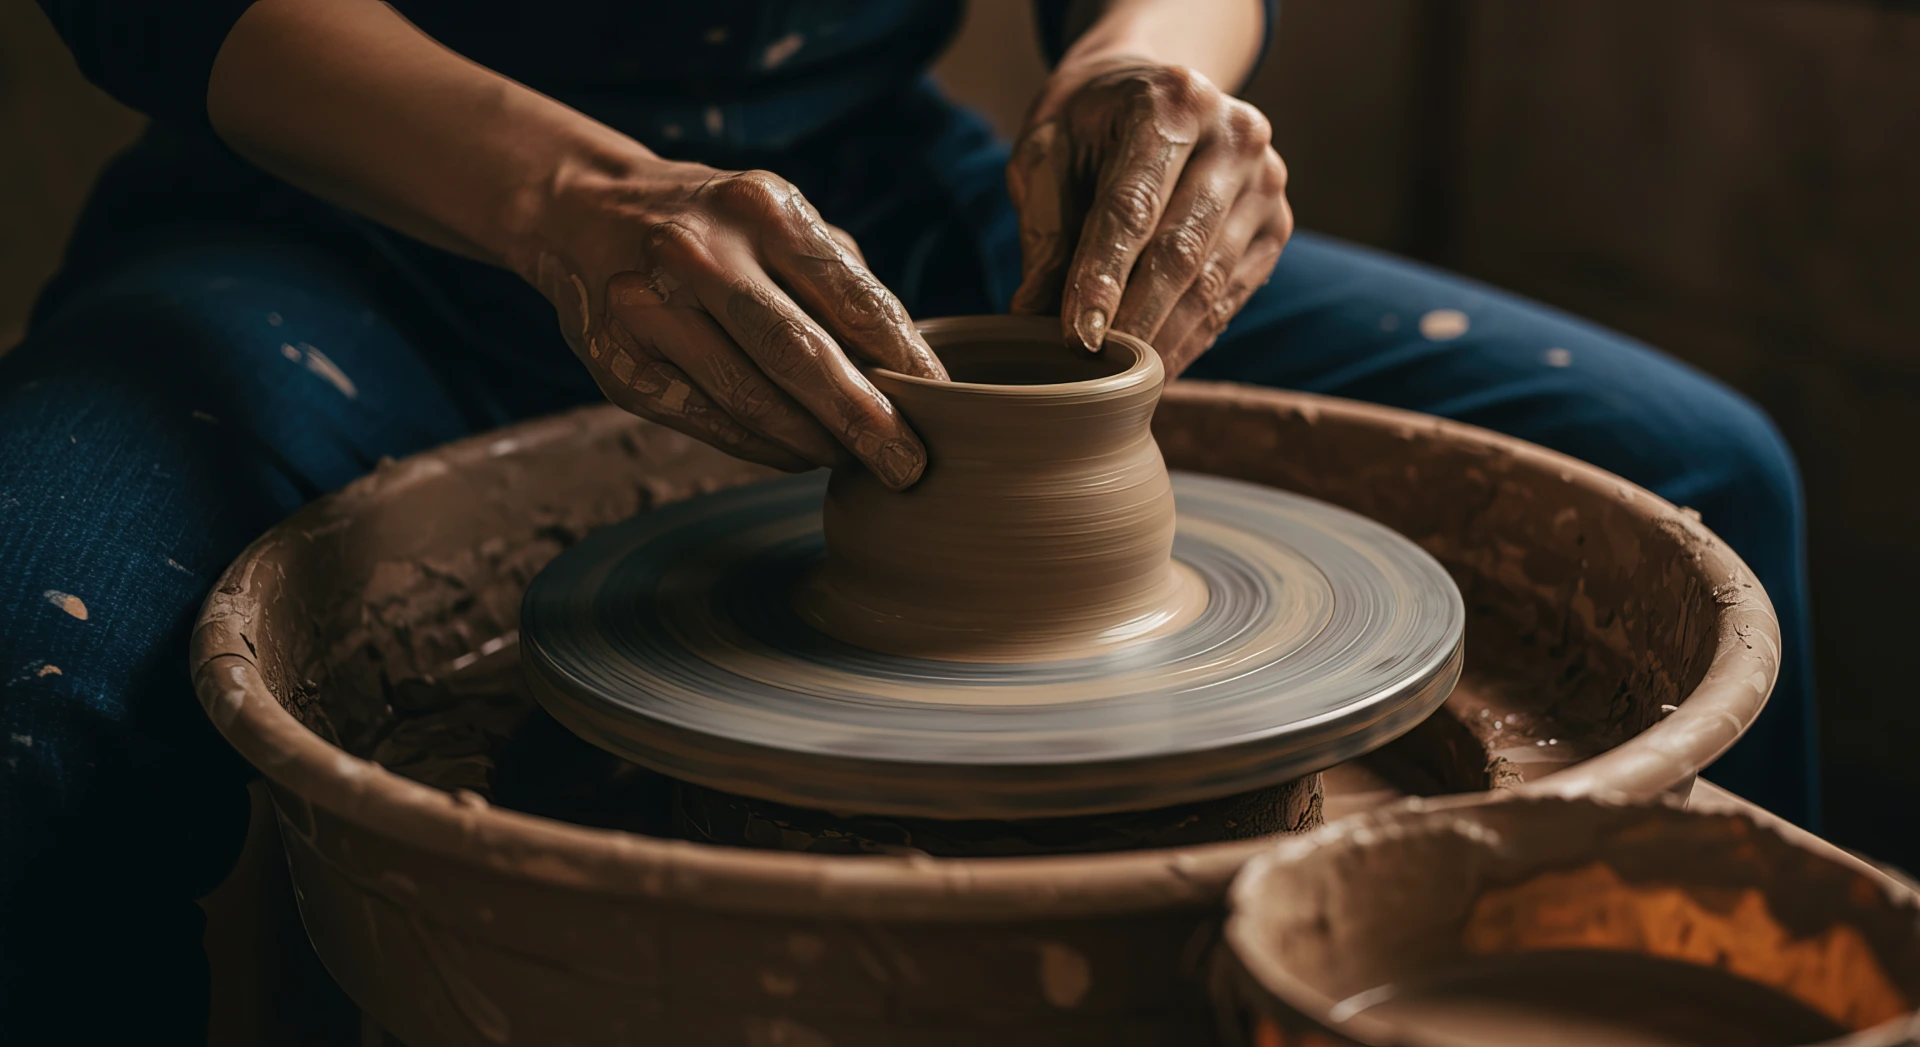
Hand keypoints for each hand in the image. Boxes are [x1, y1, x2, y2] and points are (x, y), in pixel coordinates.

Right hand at [522, 161, 945, 487]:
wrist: (585, 210)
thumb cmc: (717, 227)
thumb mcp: (778, 221)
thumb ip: (840, 281)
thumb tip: (912, 367)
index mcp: (763, 209)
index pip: (852, 298)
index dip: (905, 361)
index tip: (945, 406)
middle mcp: (701, 253)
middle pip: (799, 355)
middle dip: (864, 421)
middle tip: (909, 467)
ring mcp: (651, 308)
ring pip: (752, 401)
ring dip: (814, 444)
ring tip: (853, 462)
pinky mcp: (620, 364)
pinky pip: (709, 424)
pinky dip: (763, 448)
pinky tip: (797, 454)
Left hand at [1009, 57, 1292, 373]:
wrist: (1151, 88)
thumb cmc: (1087, 126)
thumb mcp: (1047, 155)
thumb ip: (1046, 228)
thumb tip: (1032, 316)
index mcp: (1171, 101)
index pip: (1132, 207)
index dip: (1103, 277)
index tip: (1076, 338)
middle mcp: (1234, 135)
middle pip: (1180, 251)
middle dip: (1134, 323)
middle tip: (1093, 377)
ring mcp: (1265, 181)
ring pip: (1210, 283)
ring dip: (1162, 341)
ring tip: (1120, 383)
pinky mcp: (1276, 223)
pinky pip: (1229, 297)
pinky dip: (1190, 338)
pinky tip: (1156, 367)